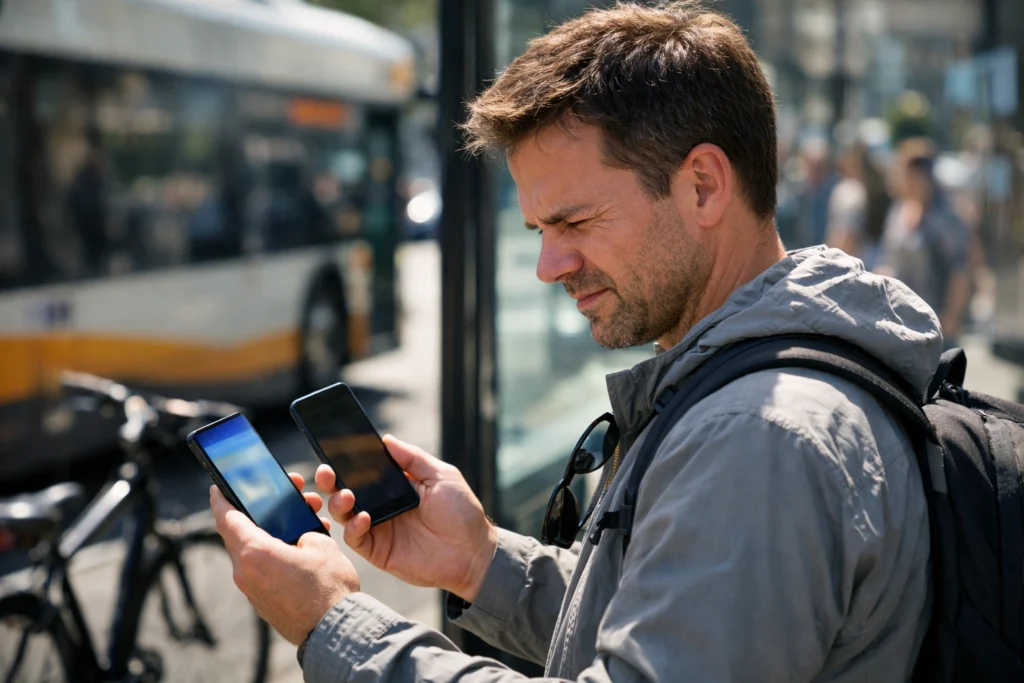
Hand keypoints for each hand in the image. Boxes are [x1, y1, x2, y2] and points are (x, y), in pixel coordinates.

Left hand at [210, 474, 358, 644]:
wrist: (334, 632)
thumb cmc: (329, 588)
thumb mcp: (322, 545)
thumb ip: (303, 532)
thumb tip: (298, 539)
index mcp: (255, 552)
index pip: (227, 518)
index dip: (221, 500)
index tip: (217, 488)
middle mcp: (245, 572)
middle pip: (239, 534)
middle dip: (256, 514)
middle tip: (275, 501)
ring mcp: (251, 590)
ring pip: (251, 553)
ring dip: (267, 536)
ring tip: (296, 528)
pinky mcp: (261, 602)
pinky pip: (259, 571)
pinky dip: (271, 556)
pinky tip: (296, 551)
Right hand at [316, 435, 497, 601]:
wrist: (473, 552)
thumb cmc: (462, 512)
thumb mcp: (442, 476)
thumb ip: (413, 458)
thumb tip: (386, 439)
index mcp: (395, 486)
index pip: (365, 470)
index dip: (348, 460)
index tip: (334, 448)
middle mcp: (382, 505)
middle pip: (346, 490)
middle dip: (331, 479)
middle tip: (326, 471)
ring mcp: (378, 528)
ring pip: (344, 513)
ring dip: (338, 501)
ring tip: (346, 494)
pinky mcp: (378, 550)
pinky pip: (355, 538)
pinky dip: (353, 526)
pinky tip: (364, 517)